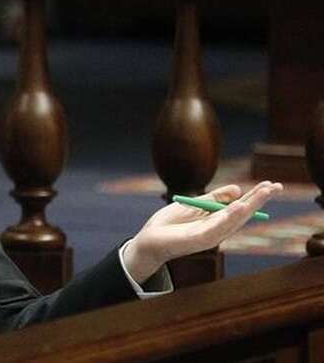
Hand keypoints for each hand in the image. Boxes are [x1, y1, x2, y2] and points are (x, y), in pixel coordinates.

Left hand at [122, 181, 282, 282]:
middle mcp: (218, 230)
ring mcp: (209, 236)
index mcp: (217, 222)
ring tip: (264, 192)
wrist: (148, 241)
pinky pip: (217, 228)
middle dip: (259, 200)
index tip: (270, 184)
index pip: (241, 208)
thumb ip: (213, 198)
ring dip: (250, 205)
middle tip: (277, 185)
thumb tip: (237, 189)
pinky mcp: (198, 240)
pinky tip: (240, 207)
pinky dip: (229, 217)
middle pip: (243, 213)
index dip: (256, 196)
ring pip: (234, 220)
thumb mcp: (193, 205)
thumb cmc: (169, 224)